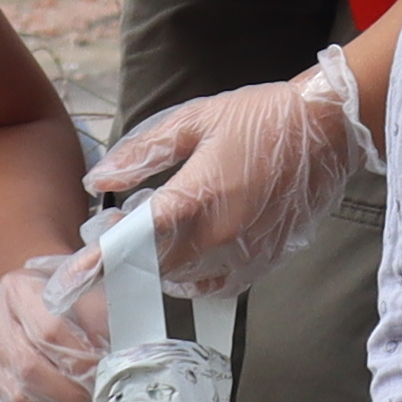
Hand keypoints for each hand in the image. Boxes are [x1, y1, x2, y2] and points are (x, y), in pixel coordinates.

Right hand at [0, 245, 106, 401]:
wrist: (50, 301)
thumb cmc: (78, 295)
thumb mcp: (95, 286)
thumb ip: (102, 308)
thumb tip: (113, 344)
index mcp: (17, 288)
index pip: (48, 330)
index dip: (80, 356)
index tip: (106, 369)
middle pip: (28, 366)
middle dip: (70, 390)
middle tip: (98, 397)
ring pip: (19, 394)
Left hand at [82, 48, 369, 294]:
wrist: (328, 127)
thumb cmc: (260, 117)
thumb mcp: (195, 121)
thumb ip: (144, 153)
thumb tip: (100, 181)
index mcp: (199, 194)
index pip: (138, 235)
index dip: (101, 258)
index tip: (72, 277)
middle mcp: (222, 232)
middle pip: (158, 263)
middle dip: (130, 254)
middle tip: (120, 227)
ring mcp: (248, 250)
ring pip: (188, 278)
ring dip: (162, 265)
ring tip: (155, 235)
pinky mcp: (269, 257)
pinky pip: (222, 284)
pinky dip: (199, 278)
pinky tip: (190, 259)